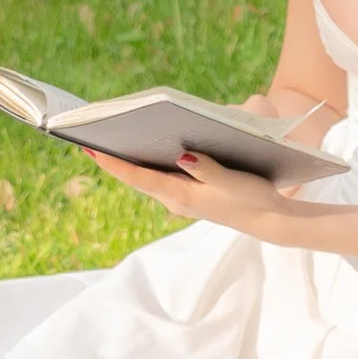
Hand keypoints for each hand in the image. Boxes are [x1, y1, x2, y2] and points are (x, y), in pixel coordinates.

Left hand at [80, 149, 301, 235]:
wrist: (268, 220)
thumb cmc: (251, 199)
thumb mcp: (231, 182)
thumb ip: (206, 168)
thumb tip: (183, 155)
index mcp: (180, 196)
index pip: (138, 177)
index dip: (113, 164)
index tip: (90, 150)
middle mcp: (174, 198)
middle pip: (135, 177)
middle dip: (112, 159)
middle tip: (89, 138)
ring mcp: (180, 198)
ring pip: (145, 177)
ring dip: (127, 161)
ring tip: (107, 139)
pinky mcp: (188, 194)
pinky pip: (158, 177)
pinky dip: (146, 163)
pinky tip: (143, 148)